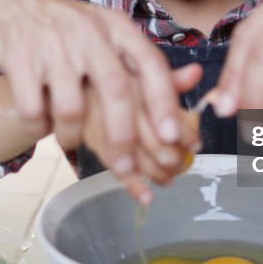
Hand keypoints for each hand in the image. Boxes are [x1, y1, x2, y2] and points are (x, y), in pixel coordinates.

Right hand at [0, 0, 192, 177]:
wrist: (18, 0)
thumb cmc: (75, 28)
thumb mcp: (114, 35)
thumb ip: (148, 63)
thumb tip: (195, 80)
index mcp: (118, 28)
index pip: (150, 63)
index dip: (163, 102)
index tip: (172, 137)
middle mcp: (89, 33)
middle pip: (115, 90)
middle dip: (123, 137)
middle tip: (125, 166)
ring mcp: (53, 45)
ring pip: (71, 108)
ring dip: (72, 136)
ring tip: (71, 140)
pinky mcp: (20, 58)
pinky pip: (33, 109)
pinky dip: (39, 128)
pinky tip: (43, 127)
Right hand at [82, 63, 203, 203]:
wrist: (65, 80)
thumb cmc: (107, 76)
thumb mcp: (135, 68)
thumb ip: (167, 77)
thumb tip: (197, 72)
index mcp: (133, 77)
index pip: (165, 110)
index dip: (184, 132)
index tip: (195, 145)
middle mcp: (116, 97)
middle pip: (150, 136)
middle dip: (171, 156)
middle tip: (182, 163)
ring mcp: (99, 119)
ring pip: (133, 155)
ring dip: (155, 172)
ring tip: (169, 176)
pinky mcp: (87, 137)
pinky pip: (111, 166)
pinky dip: (132, 184)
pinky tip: (146, 195)